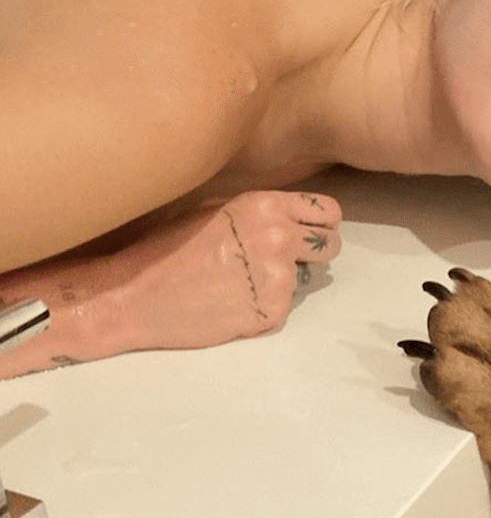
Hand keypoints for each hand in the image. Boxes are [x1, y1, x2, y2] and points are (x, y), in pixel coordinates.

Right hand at [112, 190, 342, 350]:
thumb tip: (292, 216)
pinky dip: (264, 307)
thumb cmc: (167, 247)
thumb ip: (260, 211)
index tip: (310, 231)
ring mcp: (279, 277)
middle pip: (330, 245)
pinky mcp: (272, 311)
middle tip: (281, 260)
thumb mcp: (214, 209)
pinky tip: (231, 304)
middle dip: (312, 252)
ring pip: (304, 279)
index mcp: (267, 205)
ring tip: (238, 283)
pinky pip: (282, 308)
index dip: (321, 222)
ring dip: (281, 281)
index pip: (328, 211)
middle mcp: (280, 237)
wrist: (133, 295)